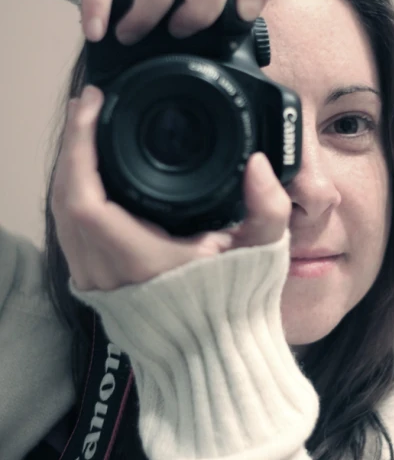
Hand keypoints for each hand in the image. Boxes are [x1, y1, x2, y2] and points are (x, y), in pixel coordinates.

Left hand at [51, 85, 290, 292]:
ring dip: (69, 166)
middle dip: (72, 143)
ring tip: (86, 127)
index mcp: (141, 262)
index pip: (85, 197)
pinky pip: (68, 230)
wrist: (215, 355)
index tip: (93, 105)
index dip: (80, 145)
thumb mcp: (262, 252)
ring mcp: (97, 281)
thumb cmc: (234, 306)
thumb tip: (257, 163)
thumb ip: (268, 207)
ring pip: (60, 213)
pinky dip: (72, 192)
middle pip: (62, 197)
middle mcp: (108, 274)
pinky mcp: (96, 284)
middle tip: (89, 104)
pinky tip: (87, 170)